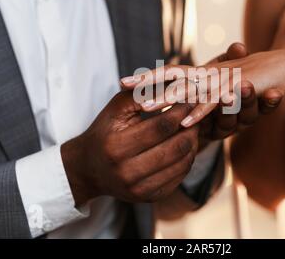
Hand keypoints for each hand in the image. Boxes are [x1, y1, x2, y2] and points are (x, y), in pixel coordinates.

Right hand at [61, 92, 198, 205]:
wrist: (88, 168)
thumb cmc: (105, 132)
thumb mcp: (116, 108)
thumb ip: (142, 94)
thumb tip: (174, 86)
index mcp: (117, 147)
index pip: (161, 127)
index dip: (180, 111)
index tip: (189, 99)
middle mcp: (127, 173)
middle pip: (176, 147)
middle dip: (191, 127)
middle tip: (196, 114)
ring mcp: (139, 189)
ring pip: (183, 163)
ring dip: (193, 142)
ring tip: (192, 127)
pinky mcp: (149, 198)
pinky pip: (180, 176)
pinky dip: (187, 158)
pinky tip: (184, 144)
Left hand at [121, 50, 284, 127]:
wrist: (281, 71)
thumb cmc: (249, 82)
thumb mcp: (220, 93)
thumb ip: (203, 98)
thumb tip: (183, 109)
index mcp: (201, 74)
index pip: (169, 73)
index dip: (147, 78)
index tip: (123, 83)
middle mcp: (206, 74)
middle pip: (171, 76)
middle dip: (146, 82)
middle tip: (122, 86)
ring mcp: (219, 82)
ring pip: (188, 90)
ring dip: (165, 98)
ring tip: (144, 107)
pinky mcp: (235, 91)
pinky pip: (214, 104)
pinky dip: (199, 112)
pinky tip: (184, 122)